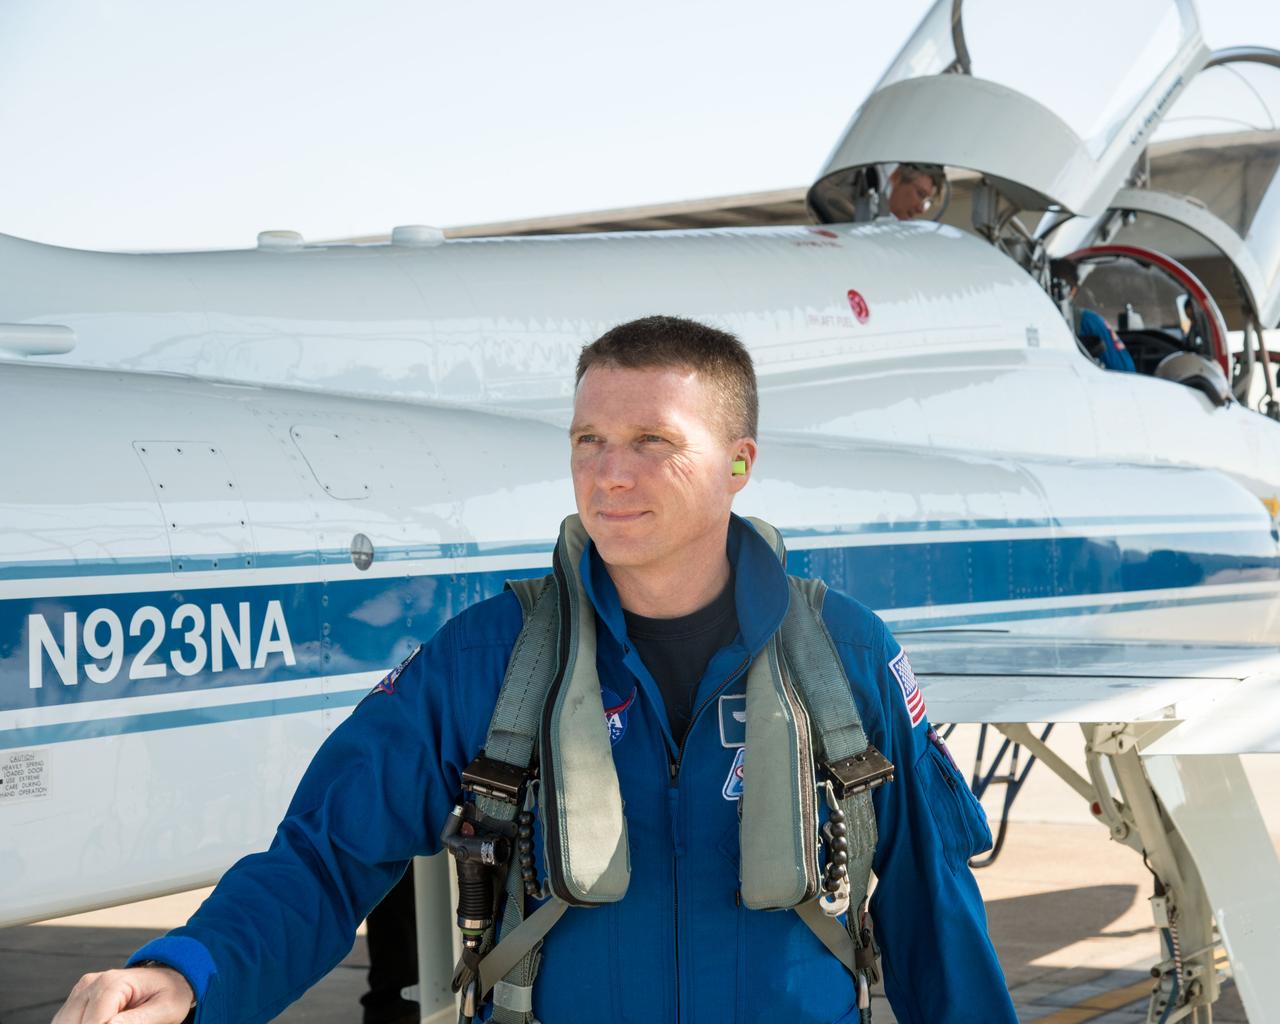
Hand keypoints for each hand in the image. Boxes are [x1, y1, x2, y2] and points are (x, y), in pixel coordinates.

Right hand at [51, 966, 194, 1023]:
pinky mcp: (78, 1000)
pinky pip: (65, 1023)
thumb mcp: (164, 1009)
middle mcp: (91, 984)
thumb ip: (137, 1021)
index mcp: (112, 983)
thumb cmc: (170, 993)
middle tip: (123, 1023)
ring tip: (119, 1021)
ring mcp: (82, 991)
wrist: (169, 978)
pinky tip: (101, 1023)